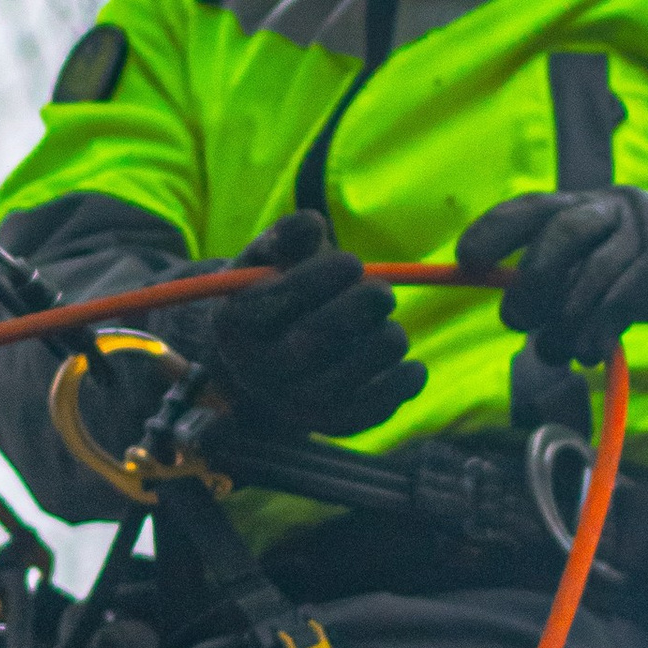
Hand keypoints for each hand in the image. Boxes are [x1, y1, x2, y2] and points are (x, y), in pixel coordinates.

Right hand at [203, 211, 417, 436]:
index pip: (278, 301)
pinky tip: (413, 368)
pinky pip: (368, 411)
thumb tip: (310, 224)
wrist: (271, 353)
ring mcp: (293, 403)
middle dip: (358, 308)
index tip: (352, 262)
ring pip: (346, 376)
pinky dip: (399, 388)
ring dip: (383, 342)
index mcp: (234, 324)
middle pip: (312, 342)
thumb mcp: (272, 256)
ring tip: (387, 323)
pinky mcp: (328, 423)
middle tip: (382, 291)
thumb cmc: (277, 289)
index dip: (322, 278)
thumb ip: (287, 236)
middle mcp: (257, 370)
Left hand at [457, 185, 647, 364]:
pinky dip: (603, 325)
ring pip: (592, 272)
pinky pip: (628, 292)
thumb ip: (570, 285)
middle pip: (558, 232)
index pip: (534, 207)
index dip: (496, 230)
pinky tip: (595, 352)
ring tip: (562, 353)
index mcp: (591, 205)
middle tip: (517, 320)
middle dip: (530, 281)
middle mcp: (615, 207)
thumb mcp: (613, 269)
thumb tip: (522, 319)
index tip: (466, 258)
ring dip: (567, 321)